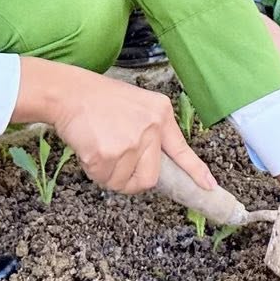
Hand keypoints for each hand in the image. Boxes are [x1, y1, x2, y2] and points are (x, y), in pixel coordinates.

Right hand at [21, 57, 213, 195]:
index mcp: (161, 115)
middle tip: (116, 166)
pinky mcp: (107, 154)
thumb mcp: (138, 106)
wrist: (70, 93)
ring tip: (99, 147)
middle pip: (149, 178)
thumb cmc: (100, 100)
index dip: (196, 172)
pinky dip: (93, 171)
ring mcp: (130, 143)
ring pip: (122, 182)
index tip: (209, 187)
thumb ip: (150, 132)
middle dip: (132, 180)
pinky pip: (102, 179)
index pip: (182, 150)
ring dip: (108, 174)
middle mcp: (150, 129)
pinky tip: (89, 149)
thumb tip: (153, 165)